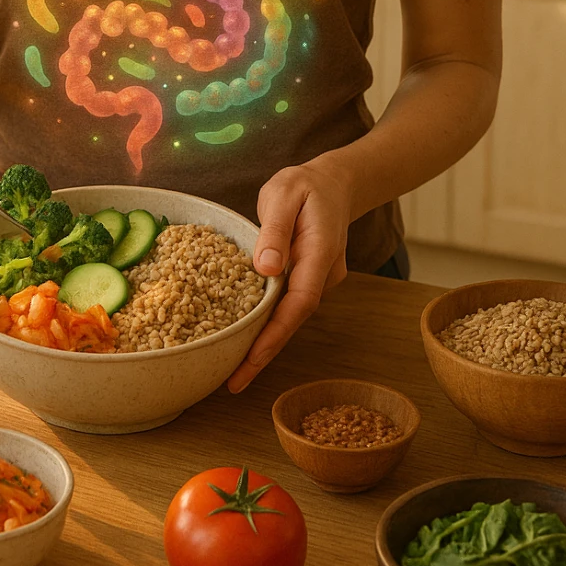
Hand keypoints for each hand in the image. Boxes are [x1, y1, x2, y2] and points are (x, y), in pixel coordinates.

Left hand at [226, 158, 352, 393]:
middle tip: (232, 383)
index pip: (298, 303)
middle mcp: (323, 274)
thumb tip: (265, 268)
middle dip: (264, 352)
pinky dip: (265, 321)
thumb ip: (275, 230)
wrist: (334, 183)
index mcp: (319, 254)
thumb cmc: (305, 186)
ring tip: (231, 369)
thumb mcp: (284, 195)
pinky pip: (286, 304)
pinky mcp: (308, 278)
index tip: (250, 361)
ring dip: (264, 341)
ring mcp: (319, 279)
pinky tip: (242, 334)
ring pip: (289, 316)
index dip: (274, 335)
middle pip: (293, 320)